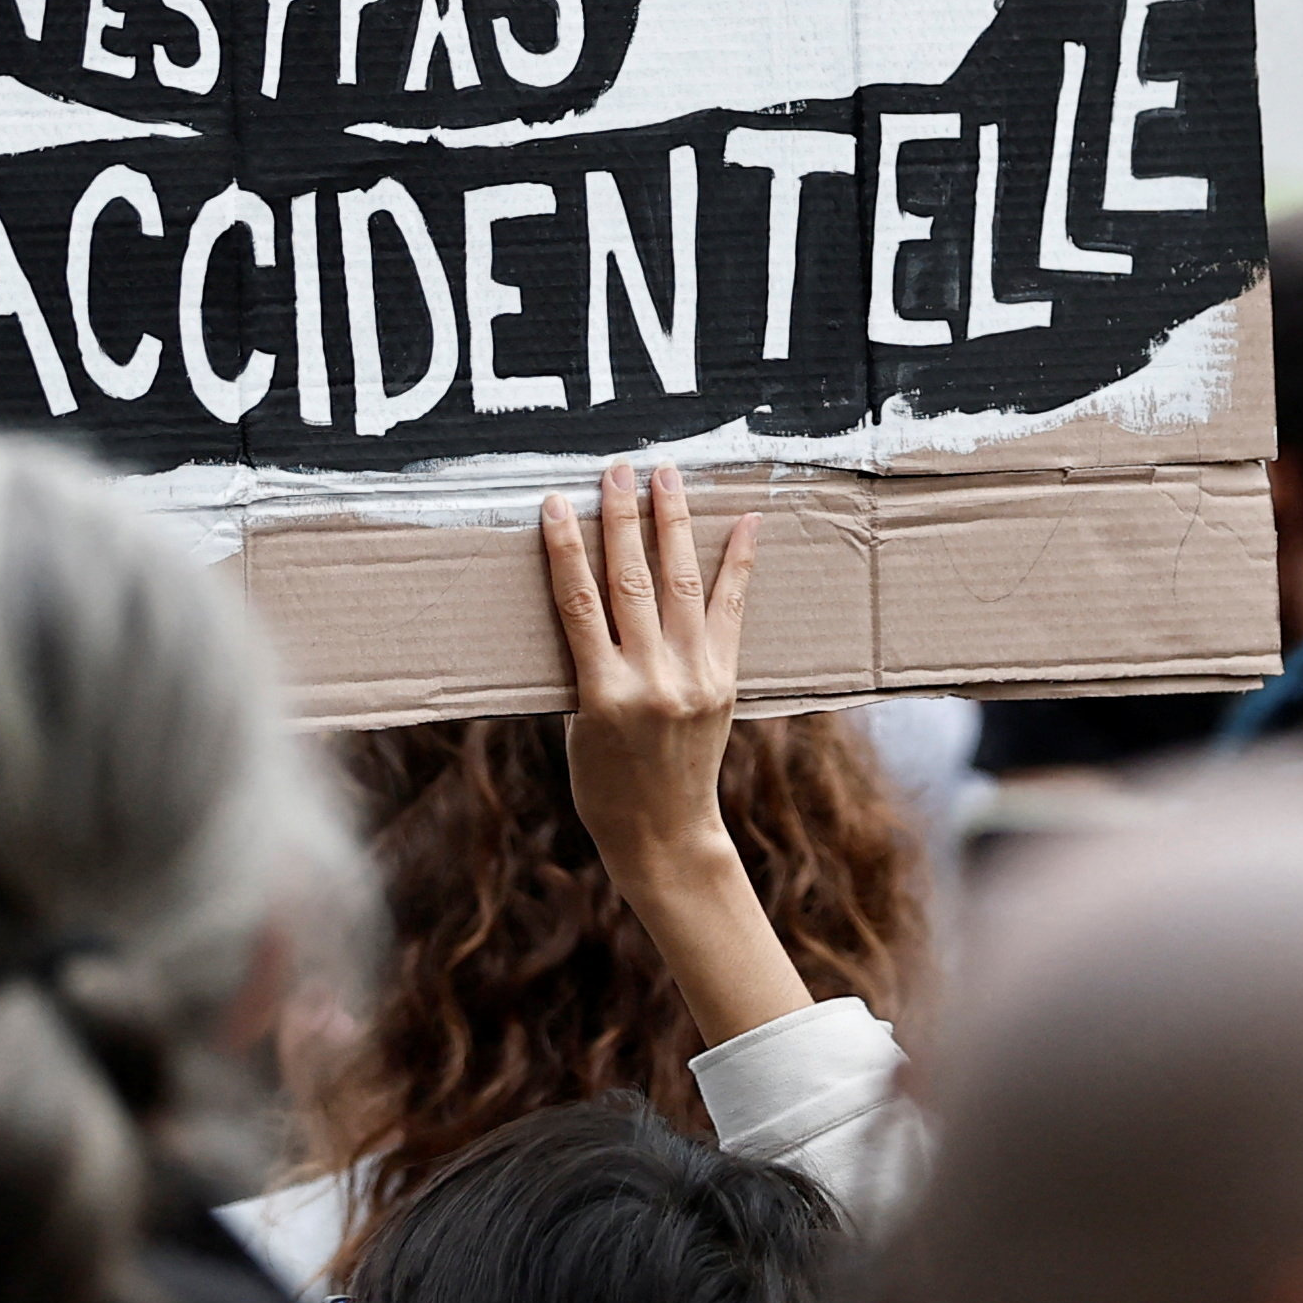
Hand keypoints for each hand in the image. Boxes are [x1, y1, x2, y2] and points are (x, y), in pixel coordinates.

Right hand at [538, 461, 810, 1044]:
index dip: (565, 547)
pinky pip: (731, 610)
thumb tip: (586, 598)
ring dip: (673, 524)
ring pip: (681, 584)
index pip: (579, 602)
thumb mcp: (574, 725)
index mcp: (602, 693)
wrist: (664, 833)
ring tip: (667, 476)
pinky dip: (739, 563)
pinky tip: (747, 522)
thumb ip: (584, 663)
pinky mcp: (725, 681)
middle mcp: (652, 679)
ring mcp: (694, 677)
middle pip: (630, 581)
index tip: (556, 502)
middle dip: (622, 518)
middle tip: (616, 469)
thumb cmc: (603, 784)